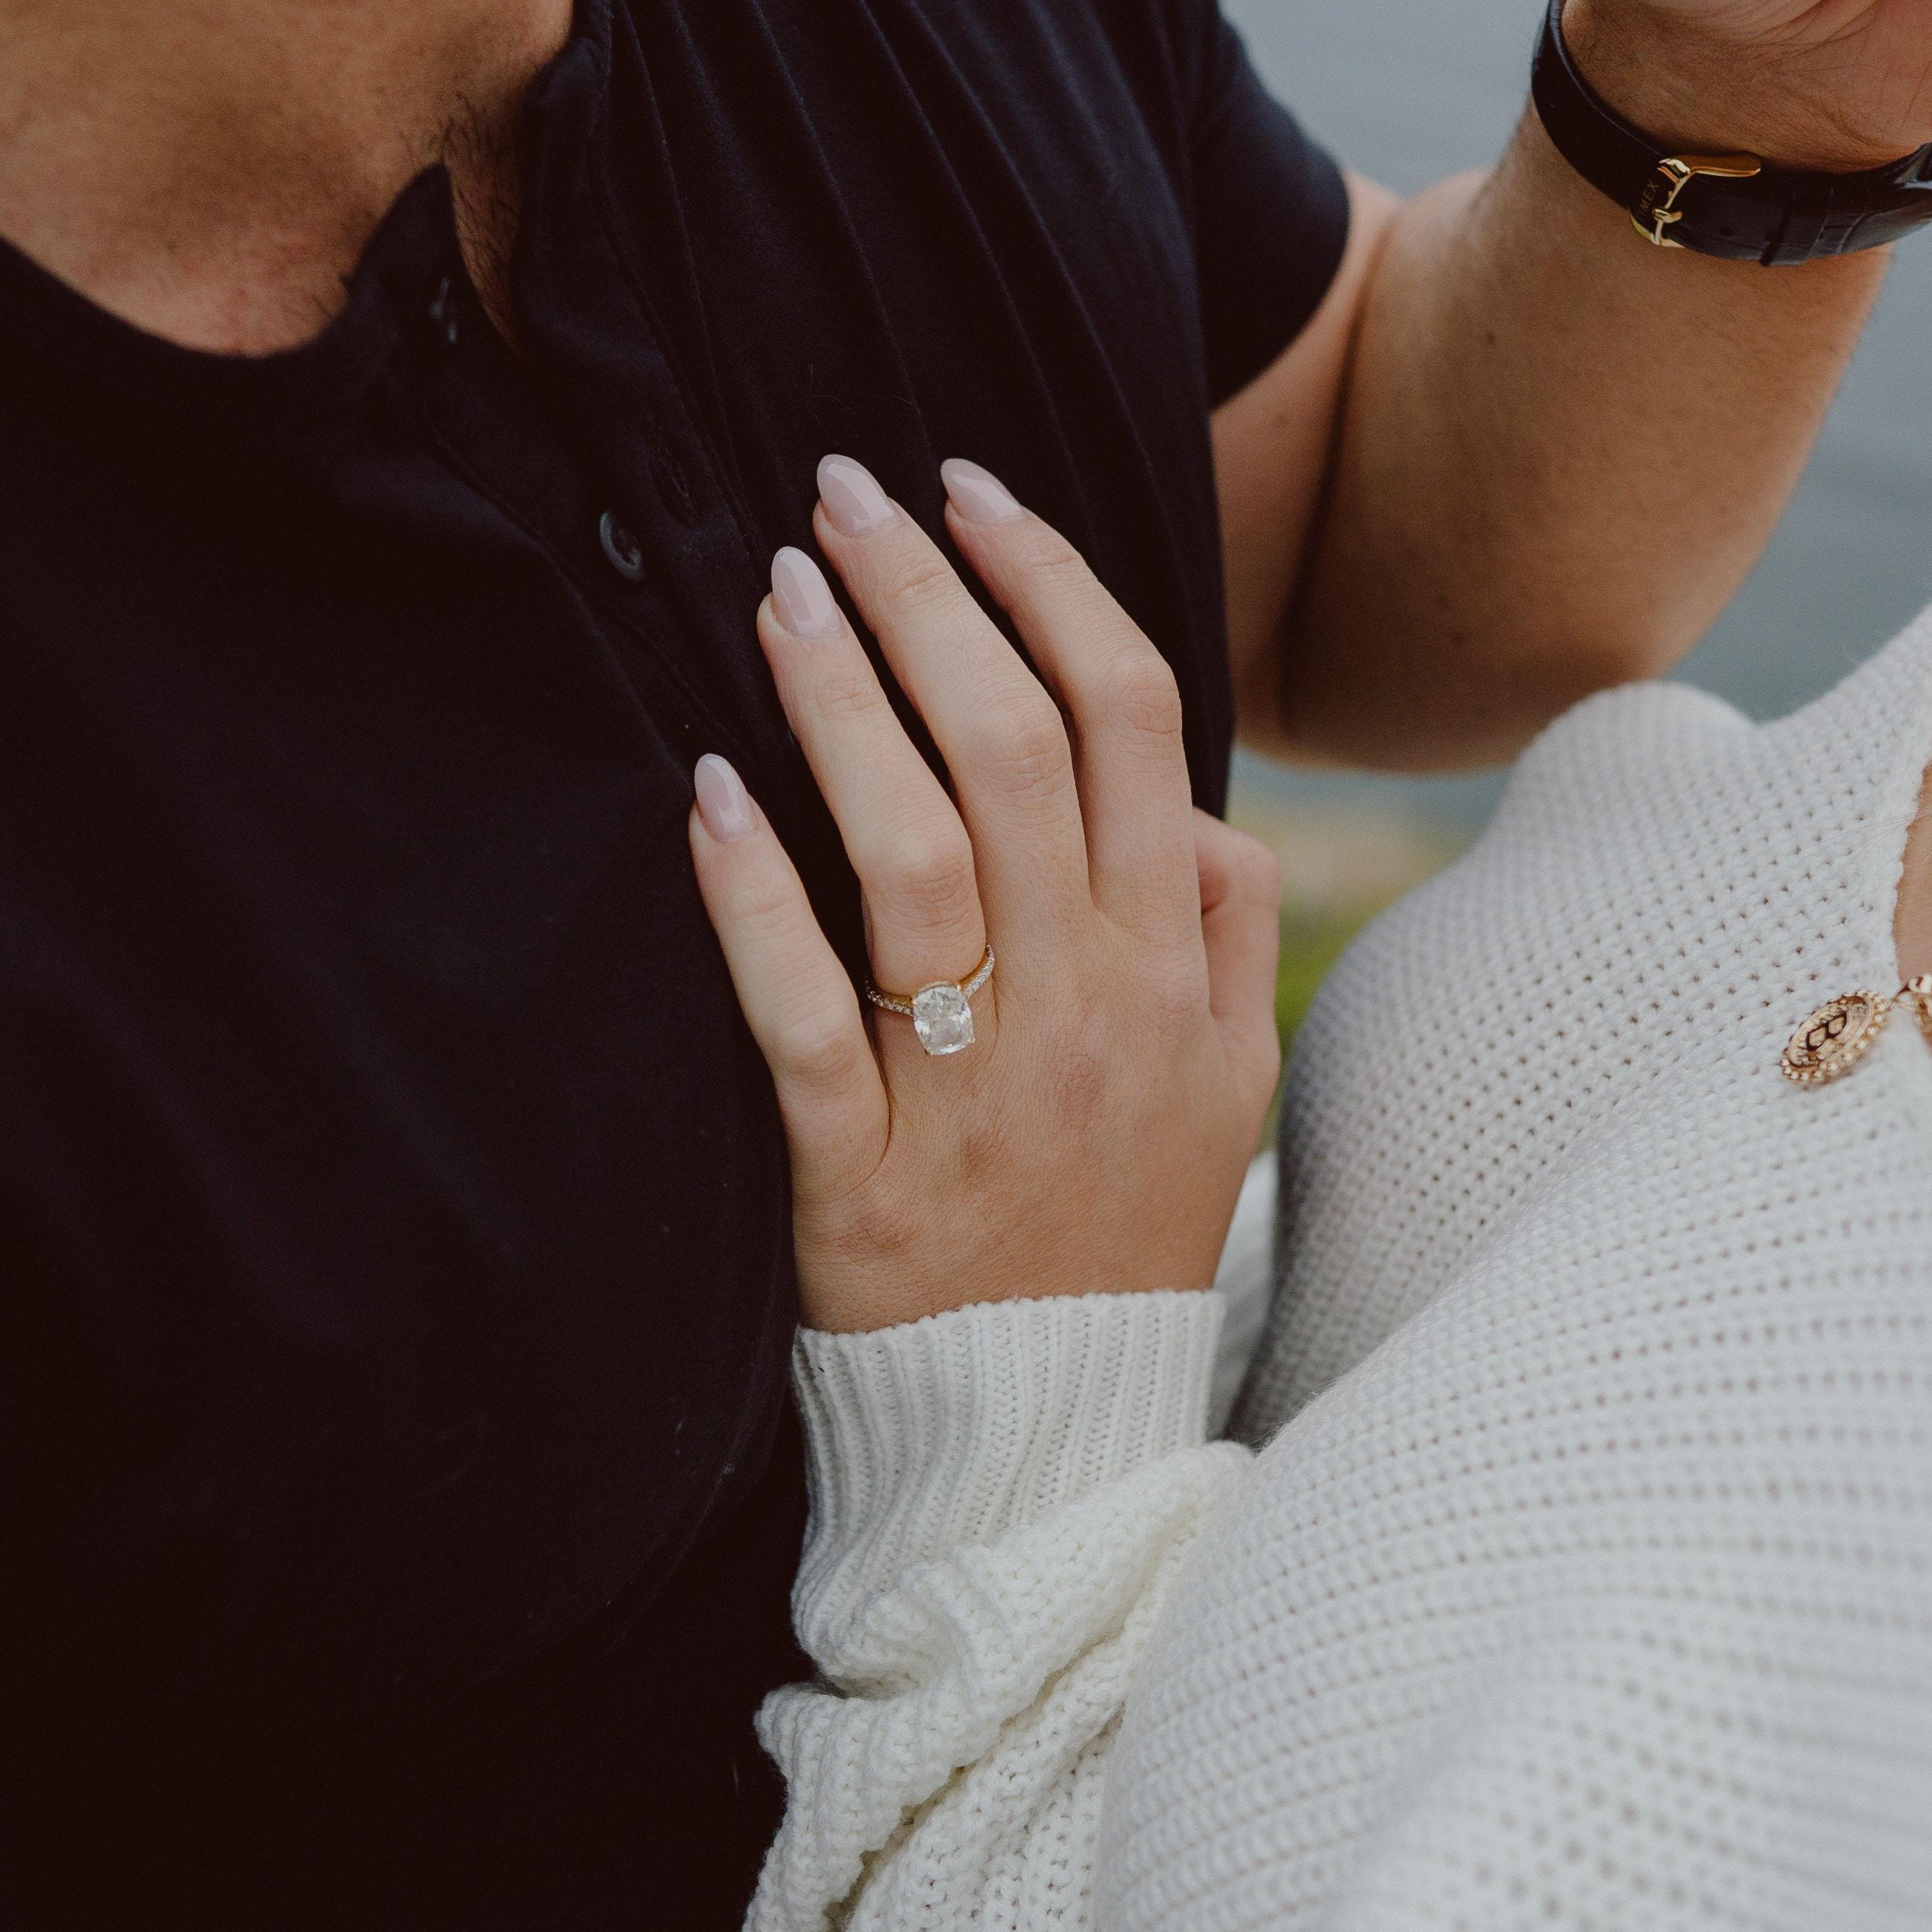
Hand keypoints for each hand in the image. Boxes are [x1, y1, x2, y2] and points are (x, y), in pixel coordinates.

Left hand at [684, 453, 1281, 1337]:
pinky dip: (755, 905)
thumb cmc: (1122, 1231)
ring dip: (841, 705)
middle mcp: (1084, 1010)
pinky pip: (806, 1023)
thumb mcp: (1225, 1085)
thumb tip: (1184, 799)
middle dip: (926, 599)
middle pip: (1016, 752)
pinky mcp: (863, 1180)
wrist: (1055, 1443)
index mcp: (1168, 967)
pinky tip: (707, 797)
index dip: (1047, 583)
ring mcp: (976, 1094)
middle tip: (837, 493)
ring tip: (778, 593)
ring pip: (915, 857)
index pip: (1130, 718)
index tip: (966, 489)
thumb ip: (1223, 928)